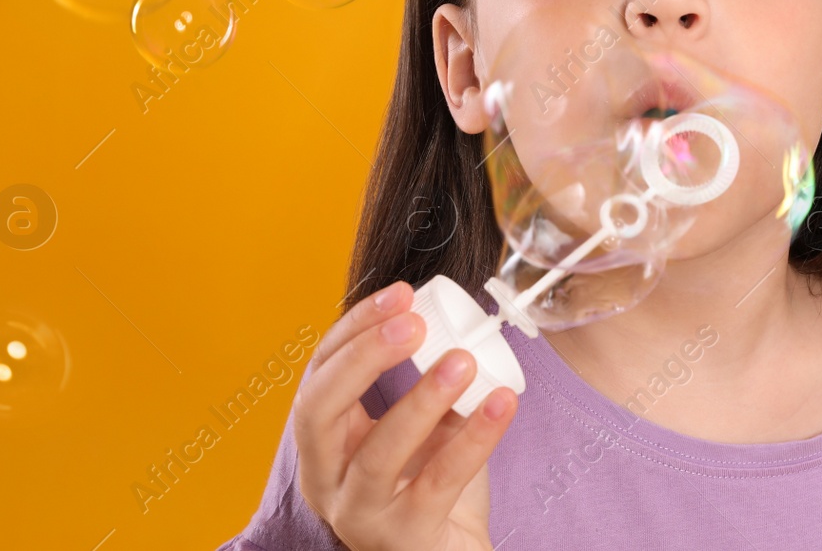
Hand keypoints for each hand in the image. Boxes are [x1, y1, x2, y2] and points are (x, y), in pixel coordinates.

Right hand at [292, 280, 519, 550]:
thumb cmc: (430, 484)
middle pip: (319, 409)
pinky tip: (502, 403)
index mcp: (324, 442)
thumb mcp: (419, 424)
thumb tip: (454, 317)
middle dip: (363, 357)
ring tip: (462, 361)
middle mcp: (327, 478)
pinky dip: (473, 438)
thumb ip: (424, 378)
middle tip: (413, 323)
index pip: (319, 372)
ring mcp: (360, 513)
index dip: (354, 328)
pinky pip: (438, 482)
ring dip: (421, 398)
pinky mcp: (405, 537)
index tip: (401, 294)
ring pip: (379, 451)